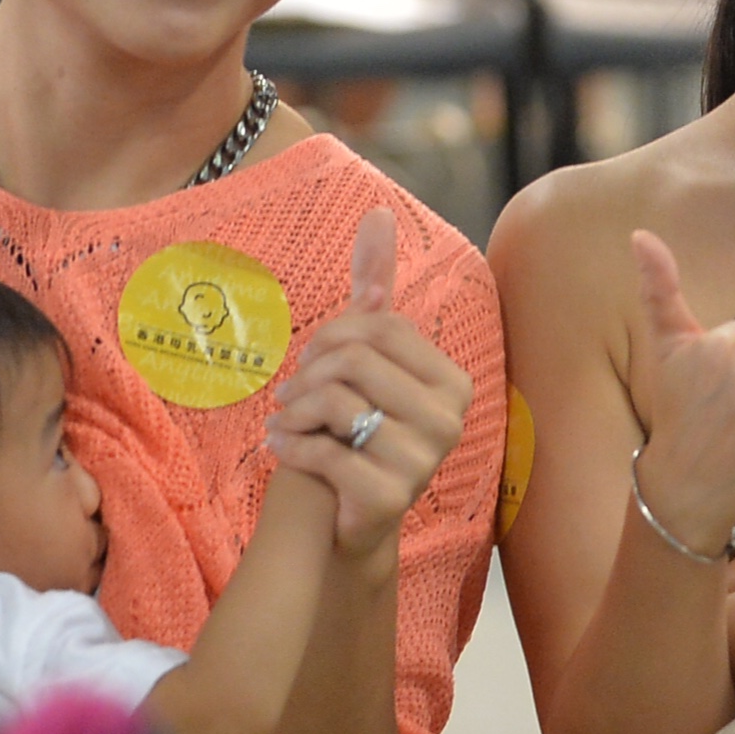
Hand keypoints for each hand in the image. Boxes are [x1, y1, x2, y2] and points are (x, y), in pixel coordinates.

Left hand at [267, 209, 474, 556]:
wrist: (343, 521)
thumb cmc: (353, 432)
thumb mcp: (364, 359)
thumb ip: (374, 288)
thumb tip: (377, 212)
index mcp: (452, 380)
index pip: (381, 327)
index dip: (332, 338)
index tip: (313, 362)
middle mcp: (450, 420)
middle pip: (355, 360)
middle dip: (308, 375)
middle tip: (290, 396)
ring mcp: (424, 462)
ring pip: (336, 404)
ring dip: (293, 412)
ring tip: (284, 422)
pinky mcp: (390, 498)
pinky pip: (325, 452)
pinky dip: (290, 446)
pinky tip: (282, 449)